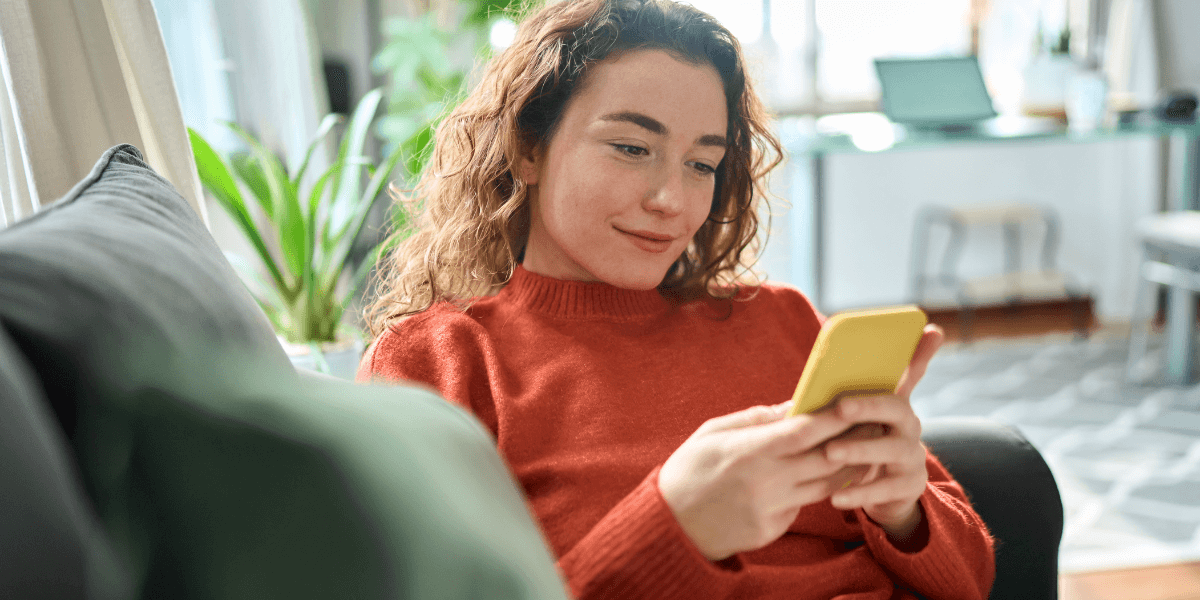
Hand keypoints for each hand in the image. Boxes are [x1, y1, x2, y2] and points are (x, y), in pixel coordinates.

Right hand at [657, 401, 862, 560]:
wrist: (671, 524)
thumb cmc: (689, 469)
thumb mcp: (713, 432)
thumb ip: (755, 419)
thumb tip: (792, 406)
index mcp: (750, 451)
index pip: (805, 431)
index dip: (834, 417)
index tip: (855, 402)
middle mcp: (767, 482)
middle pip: (826, 459)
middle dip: (853, 440)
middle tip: (874, 422)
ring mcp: (772, 509)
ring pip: (825, 486)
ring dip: (847, 467)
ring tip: (864, 448)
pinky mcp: (773, 529)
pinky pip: (803, 505)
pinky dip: (817, 489)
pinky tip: (828, 476)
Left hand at [822, 324, 943, 540]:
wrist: (884, 493)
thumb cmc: (863, 443)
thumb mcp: (857, 418)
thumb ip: (847, 392)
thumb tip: (828, 368)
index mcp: (896, 403)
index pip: (909, 373)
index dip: (921, 354)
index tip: (930, 330)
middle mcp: (910, 426)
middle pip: (898, 408)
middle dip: (869, 405)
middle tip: (840, 407)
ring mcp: (912, 457)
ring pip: (891, 449)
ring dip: (858, 449)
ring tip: (829, 452)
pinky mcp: (909, 486)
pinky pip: (885, 489)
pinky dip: (859, 492)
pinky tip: (836, 497)